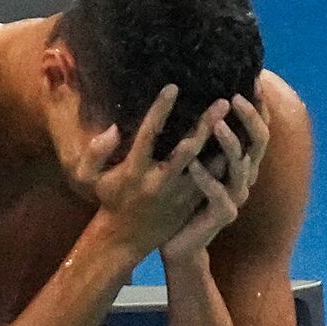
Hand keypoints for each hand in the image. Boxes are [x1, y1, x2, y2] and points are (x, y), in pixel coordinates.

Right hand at [81, 85, 224, 259]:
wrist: (125, 238)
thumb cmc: (110, 199)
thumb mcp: (89, 178)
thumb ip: (95, 152)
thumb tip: (113, 129)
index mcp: (134, 170)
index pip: (149, 135)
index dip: (160, 110)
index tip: (173, 87)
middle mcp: (159, 181)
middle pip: (187, 150)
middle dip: (205, 125)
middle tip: (223, 102)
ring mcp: (178, 194)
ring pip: (206, 167)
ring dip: (221, 145)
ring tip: (236, 121)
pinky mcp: (190, 203)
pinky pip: (212, 181)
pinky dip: (224, 163)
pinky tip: (237, 144)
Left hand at [161, 85, 269, 267]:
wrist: (179, 244)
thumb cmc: (183, 200)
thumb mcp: (193, 163)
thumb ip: (201, 137)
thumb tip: (197, 100)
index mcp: (240, 162)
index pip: (257, 129)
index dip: (258, 106)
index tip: (252, 80)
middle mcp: (244, 177)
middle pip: (258, 142)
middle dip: (250, 118)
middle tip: (234, 97)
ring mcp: (236, 196)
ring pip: (240, 165)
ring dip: (230, 143)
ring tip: (218, 125)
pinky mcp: (222, 214)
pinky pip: (216, 193)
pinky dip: (205, 177)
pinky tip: (193, 164)